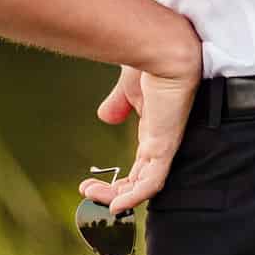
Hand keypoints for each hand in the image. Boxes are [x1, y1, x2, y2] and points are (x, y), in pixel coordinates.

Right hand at [79, 42, 201, 214]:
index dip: (118, 179)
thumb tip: (106, 117)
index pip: (140, 165)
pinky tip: (116, 205)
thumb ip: (119, 104)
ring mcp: (164, 145)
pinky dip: (135, 196)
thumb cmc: (152, 62)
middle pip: (140, 179)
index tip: (92, 182)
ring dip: (118, 195)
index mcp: (154, 130)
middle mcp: (161, 141)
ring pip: (145, 185)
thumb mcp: (128, 88)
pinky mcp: (165, 145)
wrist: (163, 49)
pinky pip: (153, 181)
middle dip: (114, 191)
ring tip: (94, 197)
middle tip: (88, 192)